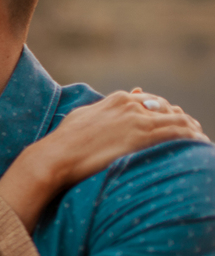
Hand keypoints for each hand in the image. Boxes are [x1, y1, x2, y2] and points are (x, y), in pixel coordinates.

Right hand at [0, 89, 206, 230]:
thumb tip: (112, 104)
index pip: (150, 101)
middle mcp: (131, 105)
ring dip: (191, 130)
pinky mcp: (143, 135)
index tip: (170, 122)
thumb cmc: (63, 142)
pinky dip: (192, 137)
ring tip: (199, 140)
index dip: (163, 112)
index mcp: (116, 99)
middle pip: (166, 109)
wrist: (56, 156)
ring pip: (177, 120)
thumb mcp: (82, 117)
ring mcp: (138, 119)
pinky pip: (178, 133)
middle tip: (190, 132)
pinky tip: (199, 145)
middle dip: (180, 120)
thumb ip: (102, 109)